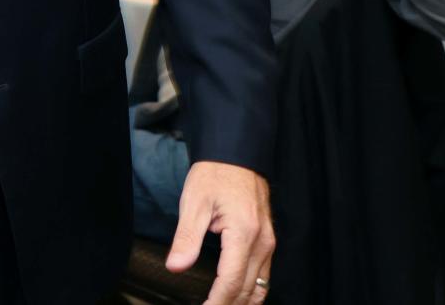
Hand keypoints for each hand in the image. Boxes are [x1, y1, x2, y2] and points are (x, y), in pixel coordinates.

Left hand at [167, 161, 274, 303]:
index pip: (230, 283)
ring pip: (259, 288)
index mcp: (244, 234)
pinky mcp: (268, 241)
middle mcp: (262, 242)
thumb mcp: (194, 202)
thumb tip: (176, 266)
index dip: (216, 303)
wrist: (236, 153)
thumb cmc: (215, 174)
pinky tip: (235, 297)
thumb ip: (186, 237)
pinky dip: (250, 292)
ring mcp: (268, 243)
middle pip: (247, 291)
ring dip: (241, 303)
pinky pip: (263, 277)